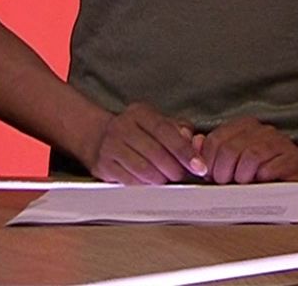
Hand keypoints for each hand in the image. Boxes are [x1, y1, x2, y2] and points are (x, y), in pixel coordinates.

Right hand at [83, 103, 208, 184]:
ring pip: (143, 169)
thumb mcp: (158, 122)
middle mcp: (122, 127)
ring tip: (167, 178)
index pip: (165, 131)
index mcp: (140, 113)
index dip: (184, 150)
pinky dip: (145, 185)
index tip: (199, 166)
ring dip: (161, 178)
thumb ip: (179, 130)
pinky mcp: (103, 165)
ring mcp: (110, 146)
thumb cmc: (137, 132)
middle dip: (174, 168)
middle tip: (183, 174)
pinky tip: (151, 182)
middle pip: (155, 152)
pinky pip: (130, 181)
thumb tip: (193, 142)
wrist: (99, 138)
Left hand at [195, 116, 297, 183]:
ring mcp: (280, 142)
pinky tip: (261, 183)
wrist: (293, 180)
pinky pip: (270, 168)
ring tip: (243, 184)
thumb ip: (211, 152)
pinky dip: (261, 179)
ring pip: (251, 156)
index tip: (210, 177)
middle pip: (230, 149)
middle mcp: (262, 130)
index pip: (216, 140)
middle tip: (225, 184)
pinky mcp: (293, 159)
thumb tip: (195, 141)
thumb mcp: (230, 163)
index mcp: (245, 126)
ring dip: (242, 176)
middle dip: (223, 172)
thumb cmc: (257, 173)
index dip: (208, 162)